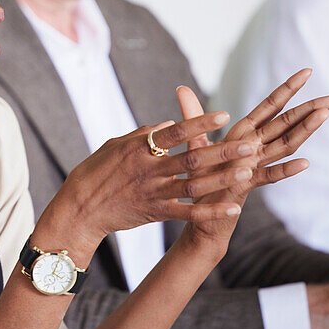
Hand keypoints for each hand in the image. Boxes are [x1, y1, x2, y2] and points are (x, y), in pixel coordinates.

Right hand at [35, 106, 258, 262]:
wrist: (80, 209)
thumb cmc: (95, 172)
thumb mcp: (115, 145)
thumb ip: (142, 135)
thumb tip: (168, 125)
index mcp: (138, 148)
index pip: (174, 133)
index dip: (199, 124)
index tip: (223, 115)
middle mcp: (148, 170)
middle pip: (191, 159)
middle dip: (222, 152)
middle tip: (248, 144)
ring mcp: (153, 193)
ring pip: (194, 185)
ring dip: (222, 179)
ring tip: (247, 171)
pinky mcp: (155, 213)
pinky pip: (188, 213)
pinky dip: (211, 211)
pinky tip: (232, 207)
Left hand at [177, 69, 328, 247]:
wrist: (200, 213)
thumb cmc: (200, 178)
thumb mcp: (194, 142)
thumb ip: (192, 115)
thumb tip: (181, 88)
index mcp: (243, 133)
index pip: (270, 107)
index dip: (287, 89)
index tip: (308, 71)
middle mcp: (253, 147)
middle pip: (286, 124)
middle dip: (310, 109)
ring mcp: (253, 166)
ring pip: (284, 145)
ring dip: (305, 130)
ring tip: (324, 114)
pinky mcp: (246, 185)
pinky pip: (269, 176)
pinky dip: (286, 170)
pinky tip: (305, 163)